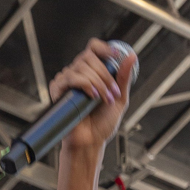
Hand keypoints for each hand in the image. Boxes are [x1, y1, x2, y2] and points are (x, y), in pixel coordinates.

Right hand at [48, 39, 137, 154]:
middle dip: (105, 74)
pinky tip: (92, 97)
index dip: (103, 48)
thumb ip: (123, 78)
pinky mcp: (58, 89)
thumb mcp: (119, 99)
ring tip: (104, 100)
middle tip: (113, 93)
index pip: (93, 49)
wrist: (91, 142)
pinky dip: (85, 85)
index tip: (114, 55)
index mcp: (92, 73)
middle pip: (89, 56)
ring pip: (81, 66)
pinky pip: (71, 77)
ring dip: (97, 82)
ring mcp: (67, 80)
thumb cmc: (103, 124)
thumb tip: (132, 56)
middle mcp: (78, 73)